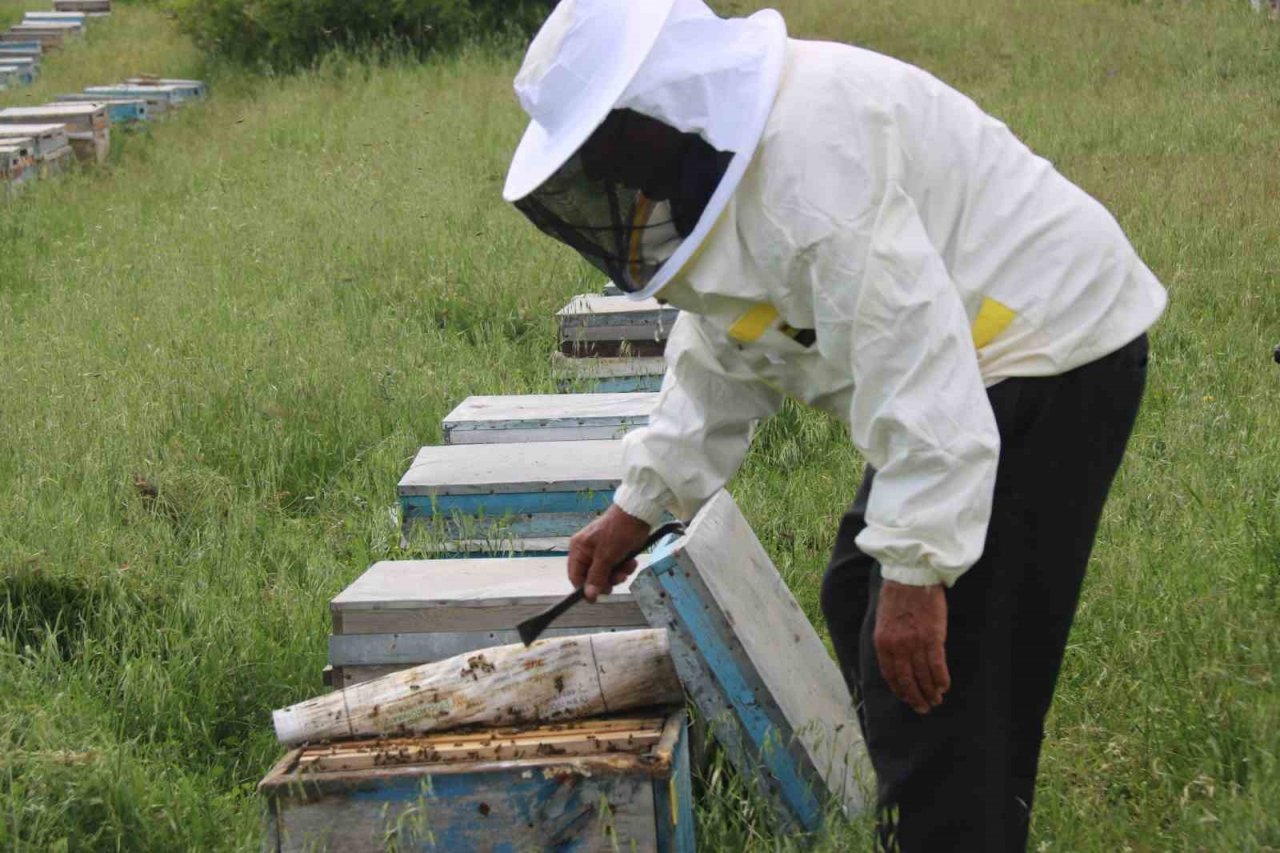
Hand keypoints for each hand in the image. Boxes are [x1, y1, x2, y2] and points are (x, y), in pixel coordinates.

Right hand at [568, 505, 651, 601]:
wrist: (637, 514)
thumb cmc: (618, 531)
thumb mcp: (606, 556)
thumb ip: (596, 577)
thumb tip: (588, 595)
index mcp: (578, 549)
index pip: (575, 576)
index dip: (584, 589)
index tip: (595, 598)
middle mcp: (587, 552)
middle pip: (592, 578)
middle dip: (608, 580)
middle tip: (619, 578)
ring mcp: (601, 553)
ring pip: (607, 575)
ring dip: (619, 574)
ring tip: (627, 566)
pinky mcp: (614, 553)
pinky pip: (616, 568)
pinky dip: (625, 567)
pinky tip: (631, 561)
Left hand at [874, 580, 950, 713]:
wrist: (911, 576)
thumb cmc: (897, 596)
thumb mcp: (883, 621)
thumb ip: (887, 642)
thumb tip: (894, 662)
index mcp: (882, 643)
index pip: (890, 675)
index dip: (900, 691)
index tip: (907, 699)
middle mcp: (897, 646)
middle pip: (907, 680)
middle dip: (916, 698)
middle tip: (923, 708)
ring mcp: (915, 643)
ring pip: (923, 676)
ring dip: (930, 691)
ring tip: (936, 699)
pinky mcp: (933, 637)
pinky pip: (937, 665)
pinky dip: (941, 679)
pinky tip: (944, 686)